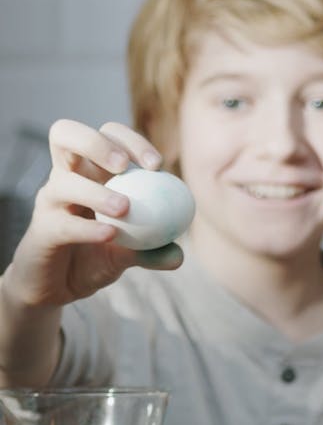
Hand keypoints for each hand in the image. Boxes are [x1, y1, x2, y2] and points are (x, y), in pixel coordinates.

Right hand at [2, 119, 183, 311]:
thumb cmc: (92, 259)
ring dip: (96, 192)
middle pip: (66, 134)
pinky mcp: (40, 230)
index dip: (130, 140)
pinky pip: (63, 224)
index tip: (157, 165)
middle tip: (124, 165)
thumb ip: (151, 251)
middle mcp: (65, 177)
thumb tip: (179, 254)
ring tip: (124, 208)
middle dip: (96, 143)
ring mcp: (49, 201)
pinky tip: (109, 235)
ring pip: (65, 182)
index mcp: (89, 170)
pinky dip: (87, 228)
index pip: (107, 135)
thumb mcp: (126, 254)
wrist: (57, 290)